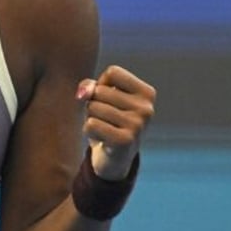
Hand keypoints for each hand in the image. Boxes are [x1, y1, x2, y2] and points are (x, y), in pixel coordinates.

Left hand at [76, 65, 155, 180]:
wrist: (114, 158)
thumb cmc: (108, 120)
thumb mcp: (100, 97)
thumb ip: (89, 86)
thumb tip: (83, 94)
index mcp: (147, 93)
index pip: (113, 72)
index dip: (102, 84)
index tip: (110, 101)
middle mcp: (147, 109)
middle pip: (100, 91)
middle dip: (94, 104)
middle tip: (106, 119)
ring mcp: (138, 125)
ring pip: (93, 107)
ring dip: (91, 117)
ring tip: (104, 128)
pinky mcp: (125, 141)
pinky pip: (91, 124)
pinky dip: (88, 131)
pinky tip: (102, 138)